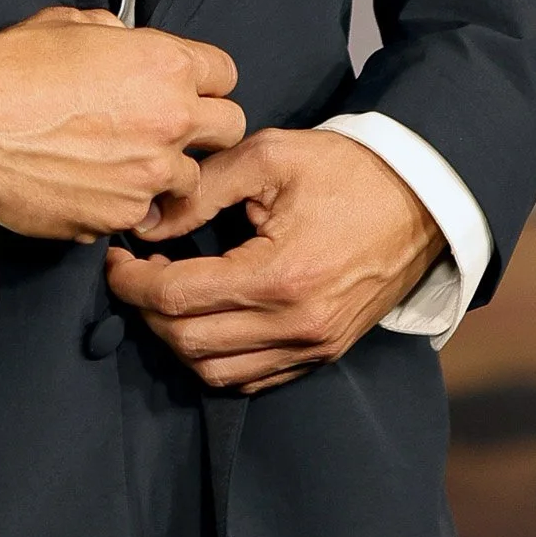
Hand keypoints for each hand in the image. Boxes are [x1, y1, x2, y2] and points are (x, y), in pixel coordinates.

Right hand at [0, 6, 244, 243]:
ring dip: (165, 171)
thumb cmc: (11, 73)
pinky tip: (92, 186)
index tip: (187, 88)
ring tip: (123, 163)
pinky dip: (125, 203)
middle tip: (168, 127)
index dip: (204, 80)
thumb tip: (126, 45)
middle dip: (204, 128)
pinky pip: (143, 212)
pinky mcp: (122, 215)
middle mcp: (171, 119)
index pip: (226, 73)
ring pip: (191, 179)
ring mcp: (150, 174)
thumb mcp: (69, 24)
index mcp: (165, 65)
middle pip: (230, 128)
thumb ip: (117, 35)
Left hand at [104, 127, 445, 392]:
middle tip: (133, 273)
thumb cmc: (346, 169)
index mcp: (280, 276)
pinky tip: (203, 317)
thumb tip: (145, 224)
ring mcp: (312, 348)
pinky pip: (251, 379)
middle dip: (145, 311)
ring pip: (215, 372)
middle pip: (187, 343)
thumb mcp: (270, 156)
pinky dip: (215, 357)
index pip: (177, 298)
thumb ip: (202, 189)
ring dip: (175, 339)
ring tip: (166, 293)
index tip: (113, 258)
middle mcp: (295, 326)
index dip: (131, 282)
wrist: (422, 199)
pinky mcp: (323, 354)